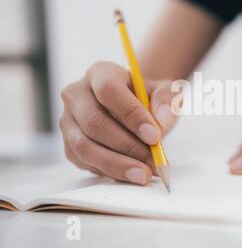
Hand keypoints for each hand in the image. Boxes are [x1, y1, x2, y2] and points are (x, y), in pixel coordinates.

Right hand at [60, 62, 178, 184]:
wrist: (134, 110)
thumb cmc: (148, 99)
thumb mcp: (165, 93)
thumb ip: (167, 100)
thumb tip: (161, 121)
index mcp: (100, 73)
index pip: (109, 90)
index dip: (131, 115)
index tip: (154, 136)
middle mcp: (77, 94)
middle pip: (94, 122)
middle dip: (127, 146)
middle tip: (153, 161)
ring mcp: (68, 121)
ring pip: (85, 147)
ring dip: (117, 164)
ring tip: (143, 174)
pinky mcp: (69, 145)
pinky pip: (85, 162)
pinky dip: (110, 171)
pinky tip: (131, 174)